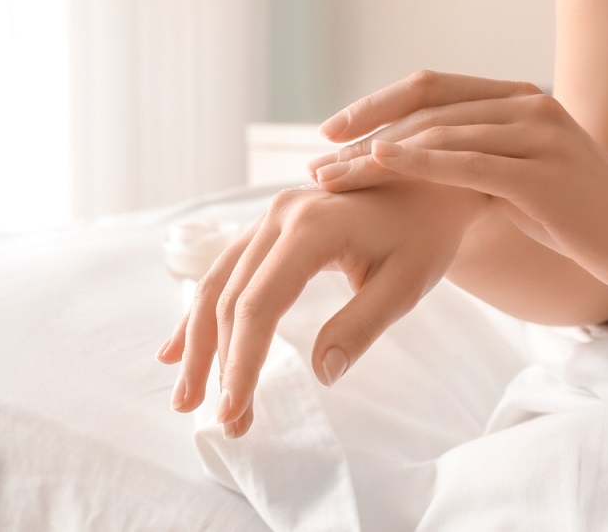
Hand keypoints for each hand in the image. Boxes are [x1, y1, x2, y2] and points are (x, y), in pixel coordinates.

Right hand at [156, 181, 486, 437]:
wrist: (429, 184)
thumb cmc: (424, 236)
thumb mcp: (405, 284)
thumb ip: (359, 327)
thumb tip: (321, 375)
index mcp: (310, 228)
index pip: (258, 306)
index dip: (242, 363)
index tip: (234, 412)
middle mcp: (278, 216)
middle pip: (228, 299)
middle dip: (219, 365)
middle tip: (224, 422)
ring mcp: (269, 217)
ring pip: (216, 285)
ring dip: (198, 344)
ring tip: (186, 397)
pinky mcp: (269, 227)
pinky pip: (225, 272)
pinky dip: (201, 312)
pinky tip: (177, 348)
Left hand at [309, 70, 607, 292]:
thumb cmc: (568, 213)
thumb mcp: (511, 177)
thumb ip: (466, 164)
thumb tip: (407, 175)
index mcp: (514, 99)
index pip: (430, 89)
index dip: (374, 105)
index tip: (329, 133)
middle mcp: (525, 105)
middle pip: (425, 110)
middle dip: (362, 136)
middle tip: (317, 165)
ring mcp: (537, 133)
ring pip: (439, 134)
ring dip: (376, 155)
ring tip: (332, 177)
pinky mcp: (543, 172)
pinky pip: (468, 162)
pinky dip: (419, 161)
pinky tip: (379, 163)